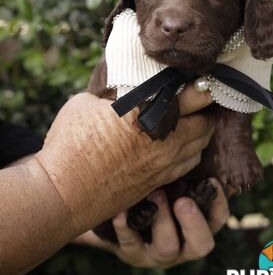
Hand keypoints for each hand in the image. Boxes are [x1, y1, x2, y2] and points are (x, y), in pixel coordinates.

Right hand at [35, 86, 213, 234]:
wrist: (62, 194)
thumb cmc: (70, 144)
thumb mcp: (87, 104)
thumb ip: (112, 95)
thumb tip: (120, 89)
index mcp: (150, 115)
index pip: (194, 97)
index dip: (204, 87)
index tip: (205, 80)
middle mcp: (165, 141)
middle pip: (206, 124)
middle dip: (206, 111)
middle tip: (200, 100)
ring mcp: (163, 165)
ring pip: (200, 147)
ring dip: (201, 133)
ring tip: (194, 121)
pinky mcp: (156, 183)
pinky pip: (187, 166)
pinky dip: (191, 153)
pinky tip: (181, 146)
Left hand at [75, 179, 228, 267]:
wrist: (120, 216)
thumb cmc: (154, 192)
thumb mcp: (173, 183)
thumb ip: (188, 169)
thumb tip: (202, 133)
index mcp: (198, 225)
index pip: (217, 219)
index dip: (219, 203)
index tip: (211, 181)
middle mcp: (183, 244)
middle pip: (201, 244)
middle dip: (192, 222)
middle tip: (182, 201)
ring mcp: (158, 253)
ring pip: (168, 247)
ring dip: (162, 220)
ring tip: (154, 194)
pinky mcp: (132, 254)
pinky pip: (130, 245)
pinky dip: (125, 228)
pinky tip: (120, 212)